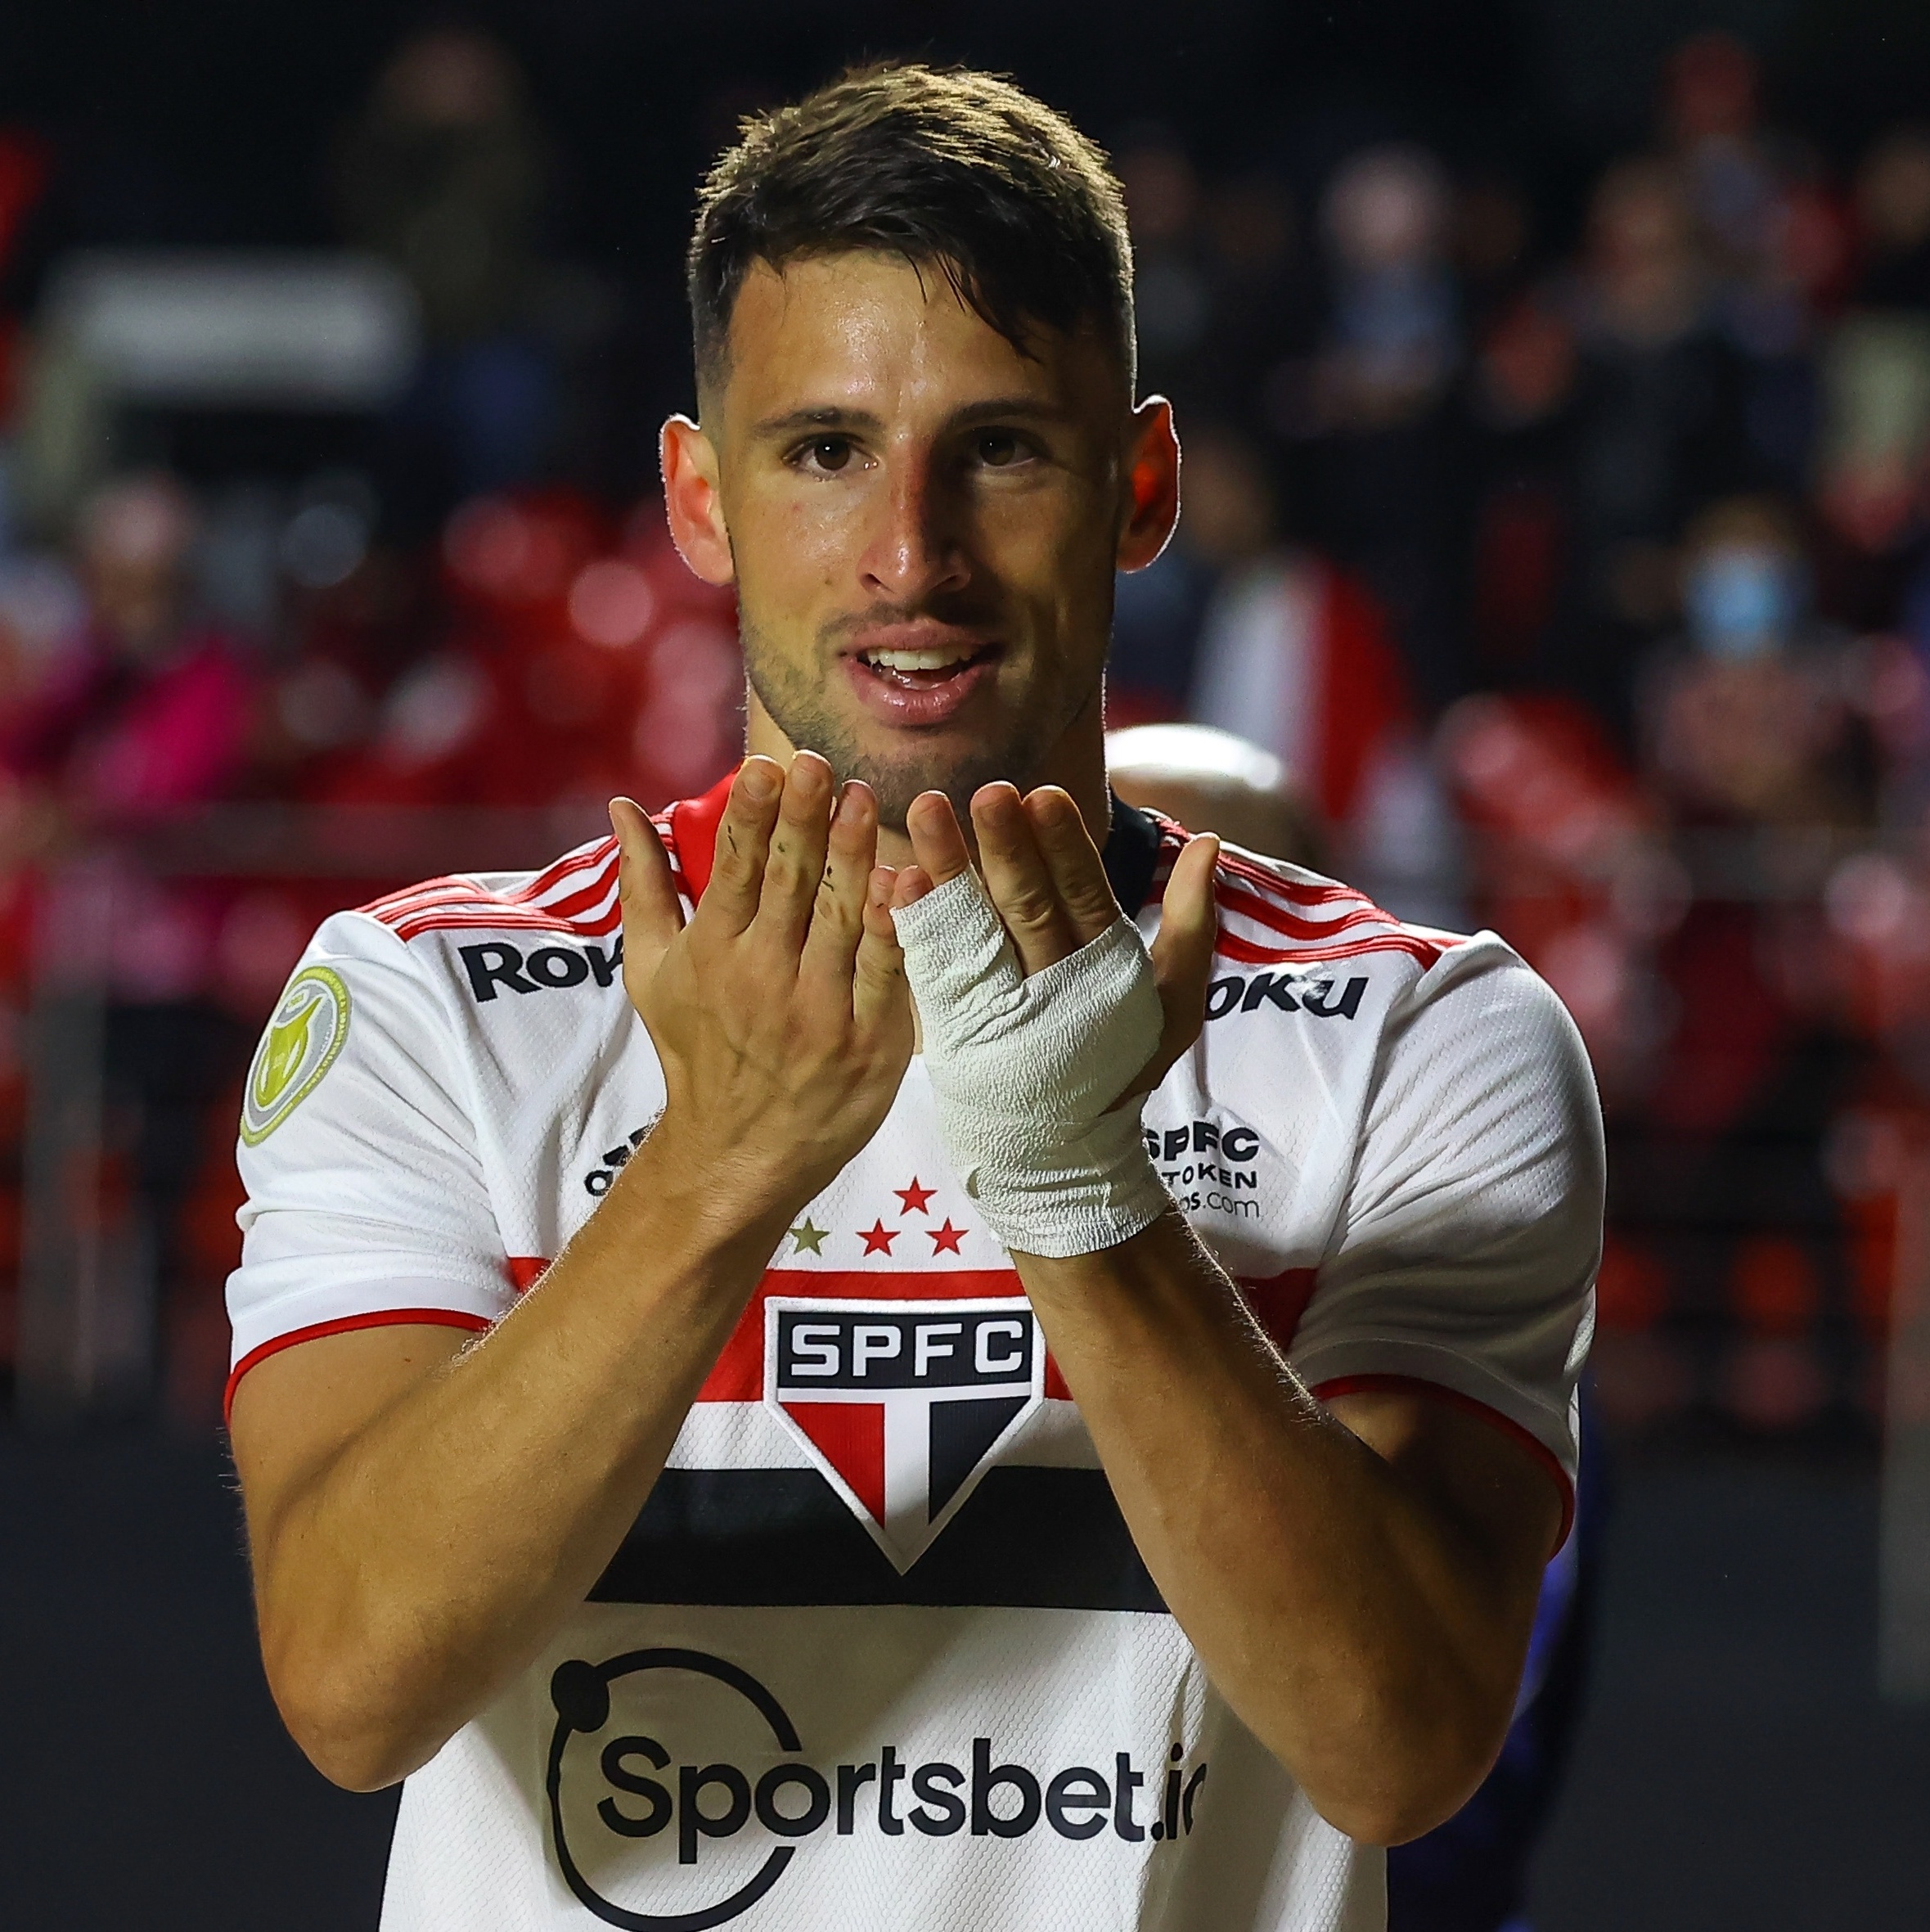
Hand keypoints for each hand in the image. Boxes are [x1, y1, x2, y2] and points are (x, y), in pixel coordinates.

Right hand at [609, 754, 913, 1222]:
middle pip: (788, 886)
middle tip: (821, 766)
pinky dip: (897, 931)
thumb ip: (646, 884)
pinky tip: (911, 884)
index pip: (735, 870)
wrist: (737, 1154)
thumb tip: (624, 805)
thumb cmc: (698, 1049)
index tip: (767, 767)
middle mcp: (761, 979)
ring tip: (864, 802)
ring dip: (852, 859)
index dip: (752, 818)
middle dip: (803, 822)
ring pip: (839, 922)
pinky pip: (886, 977)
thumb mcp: (654, 971)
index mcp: (712, 953)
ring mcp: (817, 1014)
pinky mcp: (867, 1045)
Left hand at [886, 785, 1219, 1258]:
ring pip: (975, 932)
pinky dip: (915, 926)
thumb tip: (1206, 840)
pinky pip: (933, 973)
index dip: (1063, 848)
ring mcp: (1003, 1016)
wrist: (1063, 1158)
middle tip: (984, 792)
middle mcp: (1055, 993)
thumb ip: (1192, 921)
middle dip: (1004, 849)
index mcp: (1108, 975)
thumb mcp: (1174, 1002)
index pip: (1085, 898)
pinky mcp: (957, 1035)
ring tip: (923, 811)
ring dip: (948, 870)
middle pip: (1027, 909)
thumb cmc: (1120, 1063)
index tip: (1042, 794)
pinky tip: (896, 880)